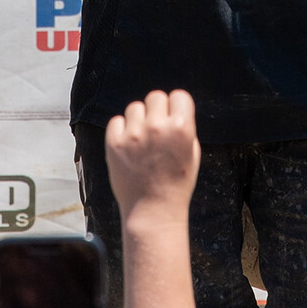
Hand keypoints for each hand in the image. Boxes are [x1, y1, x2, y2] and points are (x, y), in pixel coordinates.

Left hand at [107, 89, 199, 229]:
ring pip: (135, 107)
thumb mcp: (192, 153)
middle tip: (157, 130)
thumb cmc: (176, 183)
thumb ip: (184, 127)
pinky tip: (128, 147)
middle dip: (157, 110)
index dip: (177, 107)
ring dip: (139, 120)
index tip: (173, 118)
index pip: (179, 96)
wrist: (153, 211)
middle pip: (155, 97)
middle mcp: (157, 127)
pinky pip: (116, 121)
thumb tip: (171, 108)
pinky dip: (121, 130)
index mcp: (182, 128)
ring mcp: (134, 134)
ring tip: (142, 141)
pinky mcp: (114, 142)